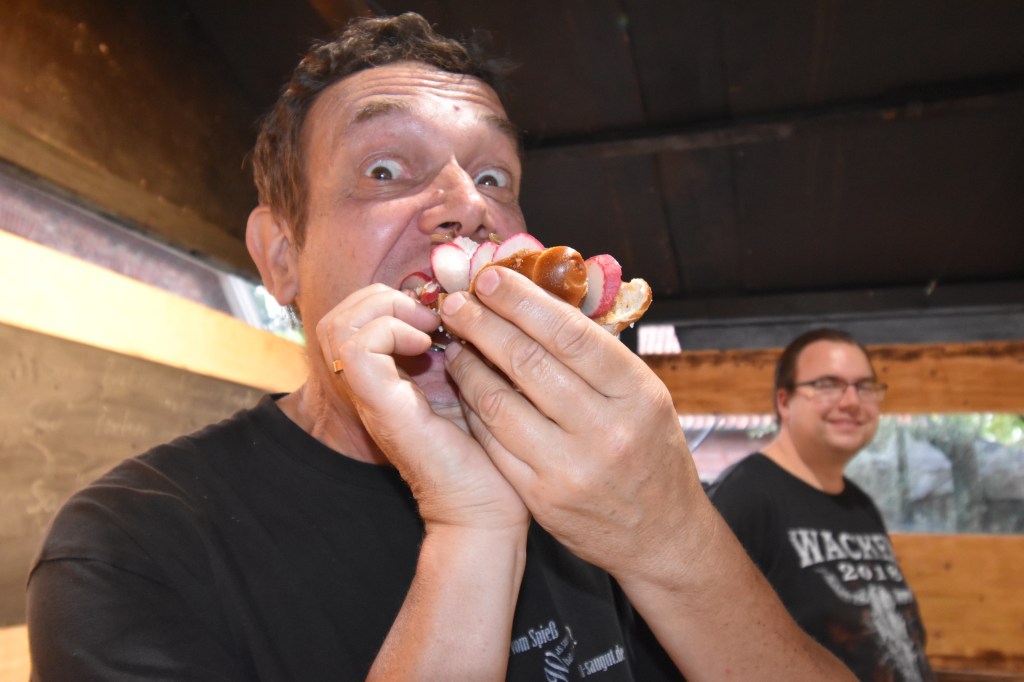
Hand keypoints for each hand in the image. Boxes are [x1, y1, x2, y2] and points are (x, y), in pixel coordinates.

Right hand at [315, 284, 528, 533]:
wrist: (487, 509)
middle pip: (339, 316)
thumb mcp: (473, 385)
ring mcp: (371, 398)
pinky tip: (427, 347)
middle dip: (384, 298)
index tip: (440, 312)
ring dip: (385, 311)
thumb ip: (460, 349)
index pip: (356, 317)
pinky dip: (389, 332)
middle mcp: (370, 387)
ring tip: (427, 328)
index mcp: (389, 379)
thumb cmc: (490, 451)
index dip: (392, 299)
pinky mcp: (382, 407)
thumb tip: (470, 304)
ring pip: (338, 326)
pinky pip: (357, 350)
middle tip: (431, 316)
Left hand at [439, 266, 707, 578]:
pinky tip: (465, 388)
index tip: (491, 278)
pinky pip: (493, 443)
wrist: (661, 535)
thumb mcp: (645, 397)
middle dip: (484, 324)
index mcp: (637, 393)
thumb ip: (599, 357)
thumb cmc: (650, 453)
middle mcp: (606, 430)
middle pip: (529, 362)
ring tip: (455, 342)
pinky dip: (474, 409)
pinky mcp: (542, 498)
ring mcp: (570, 468)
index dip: (524, 302)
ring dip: (469, 366)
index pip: (571, 334)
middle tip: (457, 301)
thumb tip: (544, 300)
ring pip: (500, 403)